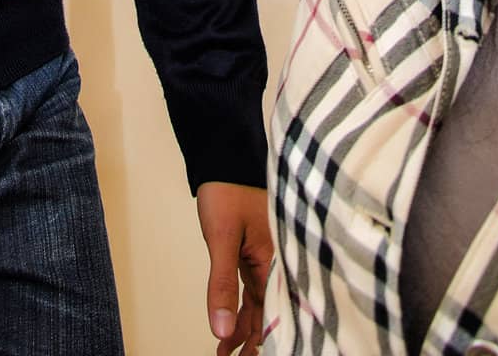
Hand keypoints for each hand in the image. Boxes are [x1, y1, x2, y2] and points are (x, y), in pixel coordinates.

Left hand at [196, 182, 272, 355]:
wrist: (225, 160)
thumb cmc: (228, 191)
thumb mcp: (221, 240)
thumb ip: (222, 285)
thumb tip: (220, 328)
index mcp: (276, 260)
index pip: (275, 314)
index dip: (264, 342)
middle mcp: (277, 263)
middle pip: (270, 314)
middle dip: (253, 343)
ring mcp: (267, 260)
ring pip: (260, 307)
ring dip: (244, 331)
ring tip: (226, 354)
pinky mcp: (255, 256)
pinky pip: (253, 293)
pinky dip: (241, 312)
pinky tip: (228, 329)